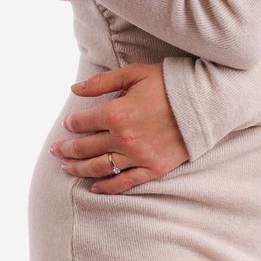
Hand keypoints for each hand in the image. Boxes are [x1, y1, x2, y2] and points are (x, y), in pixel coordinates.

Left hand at [50, 63, 190, 193]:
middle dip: (67, 149)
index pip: (82, 122)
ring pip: (99, 167)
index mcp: (117, 112)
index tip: (69, 123)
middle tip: (56, 150)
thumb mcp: (134, 74)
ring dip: (78, 169)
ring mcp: (138, 156)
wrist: (205, 102)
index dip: (72, 123)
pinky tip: (95, 187)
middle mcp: (123, 138)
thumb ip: (101, 82)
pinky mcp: (153, 169)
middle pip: (85, 147)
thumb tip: (74, 89)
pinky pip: (124, 183)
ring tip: (66, 168)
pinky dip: (107, 187)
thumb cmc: (169, 83)